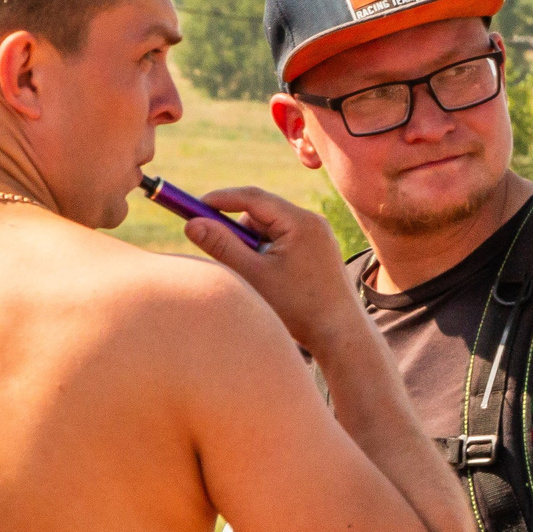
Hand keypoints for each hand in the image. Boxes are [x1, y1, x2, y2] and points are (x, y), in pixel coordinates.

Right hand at [184, 186, 362, 353]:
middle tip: (216, 249)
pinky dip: (266, 255)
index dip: (220, 199)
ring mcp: (317, 237)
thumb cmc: (298, 308)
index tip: (193, 206)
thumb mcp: (252, 275)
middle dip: (236, 230)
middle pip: (261, 213)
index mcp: (300, 222)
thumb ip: (221, 246)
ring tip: (254, 278)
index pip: (253, 197)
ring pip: (269, 230)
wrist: (340, 334)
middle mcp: (312, 223)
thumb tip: (192, 223)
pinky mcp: (317, 252)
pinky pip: (282, 243)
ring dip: (252, 246)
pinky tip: (269, 282)